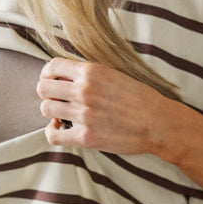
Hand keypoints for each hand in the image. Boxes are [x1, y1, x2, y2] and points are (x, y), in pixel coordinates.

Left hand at [36, 57, 176, 155]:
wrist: (159, 123)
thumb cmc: (140, 98)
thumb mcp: (115, 74)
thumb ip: (89, 74)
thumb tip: (64, 76)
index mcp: (91, 72)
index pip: (52, 66)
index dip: (48, 73)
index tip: (53, 80)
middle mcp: (84, 91)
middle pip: (43, 88)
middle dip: (47, 92)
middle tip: (56, 98)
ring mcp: (84, 115)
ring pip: (46, 109)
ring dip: (51, 111)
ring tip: (61, 113)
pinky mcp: (85, 137)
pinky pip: (53, 135)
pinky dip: (52, 132)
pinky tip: (60, 128)